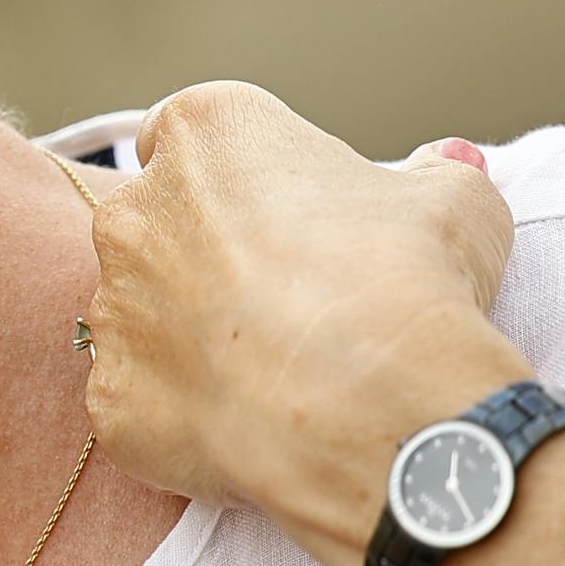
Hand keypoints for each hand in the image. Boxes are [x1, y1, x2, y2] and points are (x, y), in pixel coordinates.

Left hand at [80, 82, 527, 565]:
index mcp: (204, 135)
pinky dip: (182, 415)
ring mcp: (111, 308)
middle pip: (155, 225)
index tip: (282, 218)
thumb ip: (437, 172)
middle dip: (203, 258)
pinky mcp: (109, 397)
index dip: (238, 180)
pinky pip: (140, 400)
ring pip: (140, 316)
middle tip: (282, 303)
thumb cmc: (411, 284)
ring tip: (273, 374)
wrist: (378, 410)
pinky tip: (249, 430)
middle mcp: (134, 211)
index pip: (192, 138)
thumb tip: (446, 161)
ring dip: (189, 338)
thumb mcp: (455, 205)